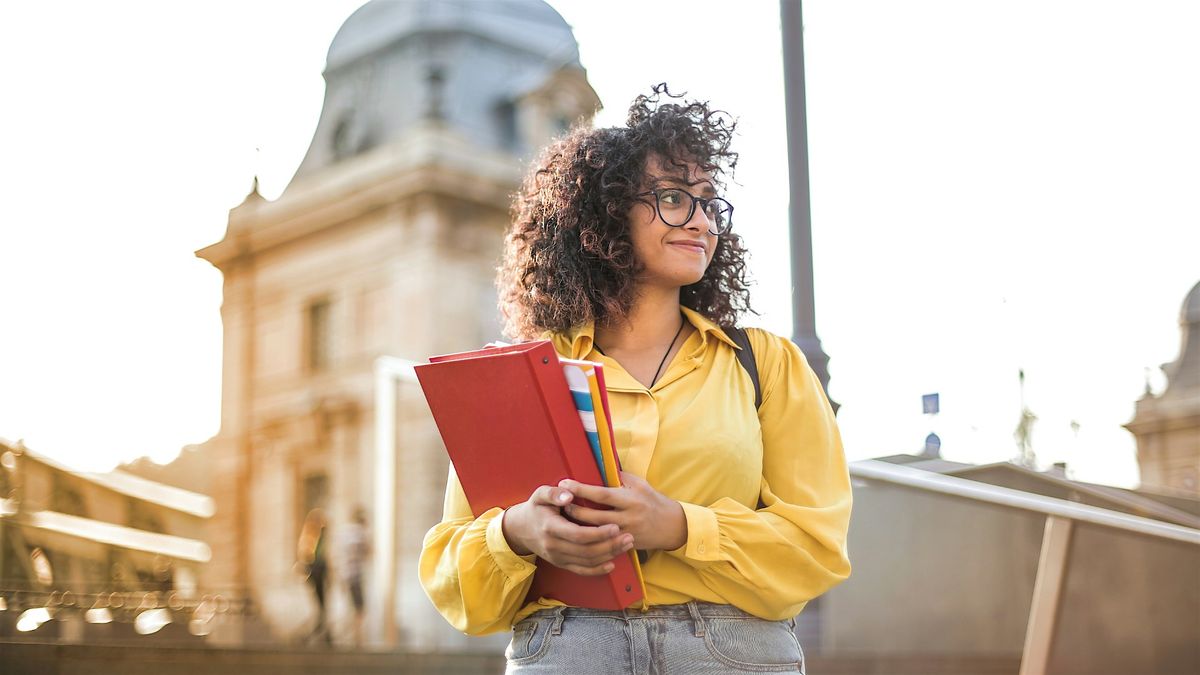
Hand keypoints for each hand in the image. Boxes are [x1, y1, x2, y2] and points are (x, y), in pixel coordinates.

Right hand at [501, 485, 634, 575]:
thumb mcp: (540, 495)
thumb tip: (569, 494)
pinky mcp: (561, 564)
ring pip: (587, 561)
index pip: (578, 534)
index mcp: (550, 527)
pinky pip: (581, 570)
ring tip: (626, 545)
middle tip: (628, 537)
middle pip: (586, 550)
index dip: (598, 533)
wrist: (520, 529)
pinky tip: (612, 564)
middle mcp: (553, 546)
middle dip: (610, 545)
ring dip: (609, 555)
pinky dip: (597, 570)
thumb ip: (554, 493)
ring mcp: (557, 557)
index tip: (615, 527)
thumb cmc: (536, 508)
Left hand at [558, 472, 686, 552]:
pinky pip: (603, 544)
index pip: (602, 494)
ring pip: (596, 533)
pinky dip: (589, 539)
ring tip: (562, 518)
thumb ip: (620, 477)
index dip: (582, 489)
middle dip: (574, 510)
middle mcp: (628, 517)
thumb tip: (599, 467)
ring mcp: (626, 534)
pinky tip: (576, 535)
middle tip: (559, 503)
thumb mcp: (640, 484)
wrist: (672, 526)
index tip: (565, 483)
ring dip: (578, 526)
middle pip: (595, 516)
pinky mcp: (625, 545)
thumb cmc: (653, 500)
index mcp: (630, 499)